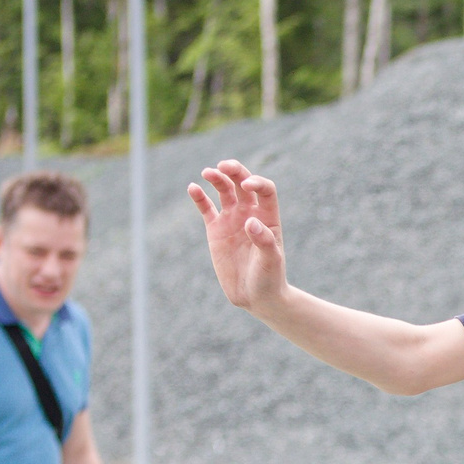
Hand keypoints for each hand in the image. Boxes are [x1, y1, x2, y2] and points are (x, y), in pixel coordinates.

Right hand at [190, 161, 288, 311]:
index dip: (257, 182)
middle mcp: (250, 214)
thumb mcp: (271, 261)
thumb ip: (264, 241)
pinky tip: (193, 188)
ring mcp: (232, 220)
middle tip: (223, 166)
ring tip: (207, 173)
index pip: (265, 190)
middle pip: (242, 183)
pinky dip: (199, 197)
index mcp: (268, 218)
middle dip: (234, 171)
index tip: (247, 185)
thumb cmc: (269, 278)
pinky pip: (206, 208)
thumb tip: (250, 222)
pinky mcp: (215, 230)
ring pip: (223, 191)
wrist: (256, 297)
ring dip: (216, 178)